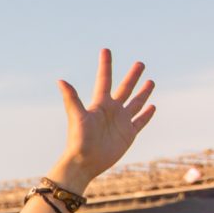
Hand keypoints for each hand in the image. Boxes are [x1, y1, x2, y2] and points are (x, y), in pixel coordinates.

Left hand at [54, 49, 155, 187]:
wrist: (84, 162)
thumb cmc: (78, 140)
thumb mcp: (76, 116)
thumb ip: (71, 98)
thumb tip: (60, 80)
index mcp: (99, 104)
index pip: (105, 80)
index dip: (105, 65)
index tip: (105, 49)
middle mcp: (111, 110)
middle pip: (125, 88)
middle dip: (132, 76)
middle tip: (140, 63)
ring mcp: (121, 122)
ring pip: (135, 103)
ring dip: (143, 93)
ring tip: (151, 81)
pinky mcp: (128, 134)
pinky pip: (140, 122)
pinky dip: (147, 114)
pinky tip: (152, 106)